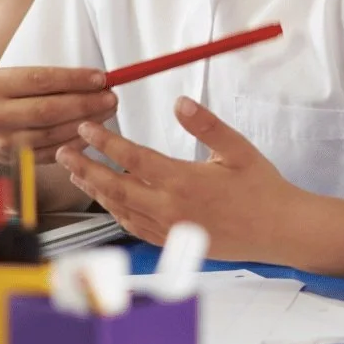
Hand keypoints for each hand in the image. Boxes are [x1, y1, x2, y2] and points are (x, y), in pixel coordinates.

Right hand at [0, 66, 117, 176]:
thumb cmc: (1, 98)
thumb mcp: (12, 79)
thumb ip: (49, 80)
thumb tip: (96, 79)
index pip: (43, 80)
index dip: (75, 79)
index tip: (102, 78)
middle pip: (50, 109)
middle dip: (86, 103)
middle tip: (112, 98)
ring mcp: (4, 142)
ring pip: (53, 134)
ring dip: (86, 124)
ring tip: (107, 112)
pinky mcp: (14, 162)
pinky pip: (52, 152)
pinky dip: (75, 142)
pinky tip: (92, 133)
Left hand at [55, 96, 302, 261]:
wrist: (279, 231)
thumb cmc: (262, 188)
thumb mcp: (237, 148)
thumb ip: (206, 124)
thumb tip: (180, 101)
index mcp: (183, 182)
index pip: (133, 159)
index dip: (105, 142)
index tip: (86, 128)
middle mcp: (170, 209)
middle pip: (115, 187)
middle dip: (86, 167)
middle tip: (64, 151)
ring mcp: (170, 229)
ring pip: (121, 209)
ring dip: (96, 189)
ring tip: (78, 172)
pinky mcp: (174, 242)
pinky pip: (135, 227)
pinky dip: (116, 211)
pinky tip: (109, 200)